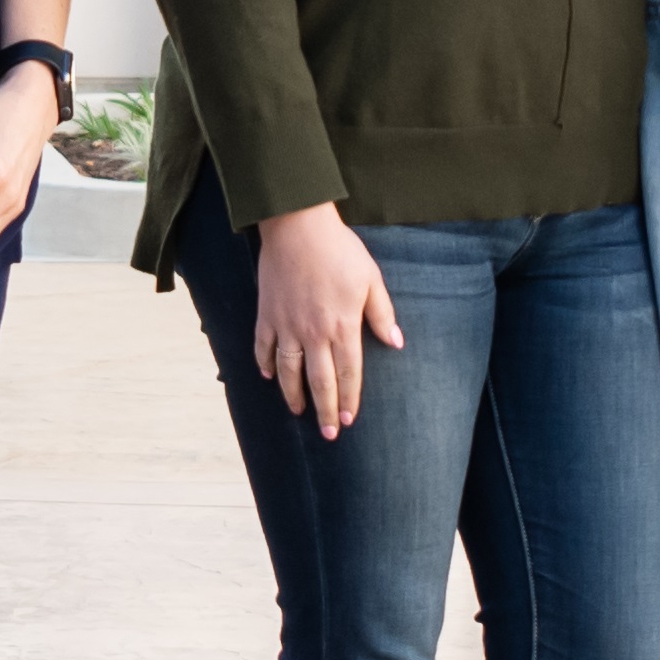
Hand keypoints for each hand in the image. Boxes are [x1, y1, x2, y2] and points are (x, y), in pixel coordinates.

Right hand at [251, 204, 404, 434]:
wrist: (298, 225)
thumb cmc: (339, 250)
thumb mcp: (371, 279)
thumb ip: (381, 314)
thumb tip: (396, 343)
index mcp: (342, 326)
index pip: (348, 374)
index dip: (349, 400)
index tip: (349, 420)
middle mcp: (313, 333)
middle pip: (319, 381)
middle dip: (324, 411)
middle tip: (328, 433)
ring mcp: (287, 325)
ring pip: (288, 371)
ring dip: (293, 395)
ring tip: (297, 413)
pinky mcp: (267, 314)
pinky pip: (263, 347)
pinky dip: (264, 365)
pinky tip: (268, 377)